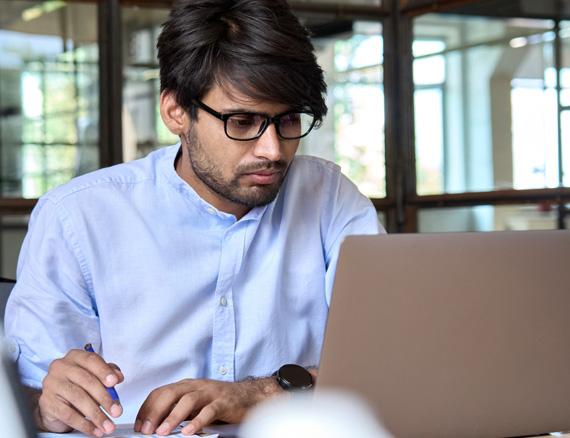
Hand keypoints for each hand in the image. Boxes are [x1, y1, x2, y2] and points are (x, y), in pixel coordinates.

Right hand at [35, 349, 123, 436]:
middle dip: (104, 398)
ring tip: (108, 425)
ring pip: (78, 399)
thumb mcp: (95, 375)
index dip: (104, 371)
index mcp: (75, 356)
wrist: (55, 402)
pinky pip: (68, 415)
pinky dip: (84, 424)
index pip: (91, 360)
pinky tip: (94, 430)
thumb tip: (118, 377)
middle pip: (86, 381)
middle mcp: (61, 367)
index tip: (115, 382)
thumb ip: (108, 373)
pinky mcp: (47, 402)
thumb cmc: (78, 384)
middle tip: (116, 411)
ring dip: (96, 415)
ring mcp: (52, 384)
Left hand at [135, 377, 280, 435]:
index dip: (147, 408)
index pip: (161, 392)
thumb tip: (155, 425)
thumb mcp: (195, 404)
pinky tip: (189, 432)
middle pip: (170, 393)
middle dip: (155, 412)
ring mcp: (210, 393)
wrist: (248, 396)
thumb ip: (178, 410)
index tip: (138, 426)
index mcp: (186, 386)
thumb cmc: (219, 401)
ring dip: (173, 417)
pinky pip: (209, 411)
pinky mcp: (224, 402)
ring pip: (188, 401)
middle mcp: (196, 386)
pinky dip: (197, 421)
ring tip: (162, 432)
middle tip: (146, 430)